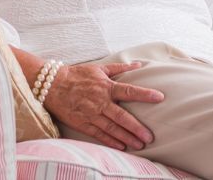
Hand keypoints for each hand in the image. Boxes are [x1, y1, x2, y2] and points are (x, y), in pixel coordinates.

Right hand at [45, 61, 163, 151]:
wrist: (53, 85)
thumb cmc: (78, 75)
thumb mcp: (100, 68)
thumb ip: (120, 68)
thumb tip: (138, 64)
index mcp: (107, 87)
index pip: (130, 91)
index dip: (145, 94)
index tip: (159, 97)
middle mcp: (101, 102)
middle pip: (123, 117)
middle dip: (137, 128)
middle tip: (150, 137)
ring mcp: (91, 114)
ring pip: (112, 129)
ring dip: (127, 137)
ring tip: (139, 144)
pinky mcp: (83, 124)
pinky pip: (99, 135)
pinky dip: (111, 141)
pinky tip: (121, 146)